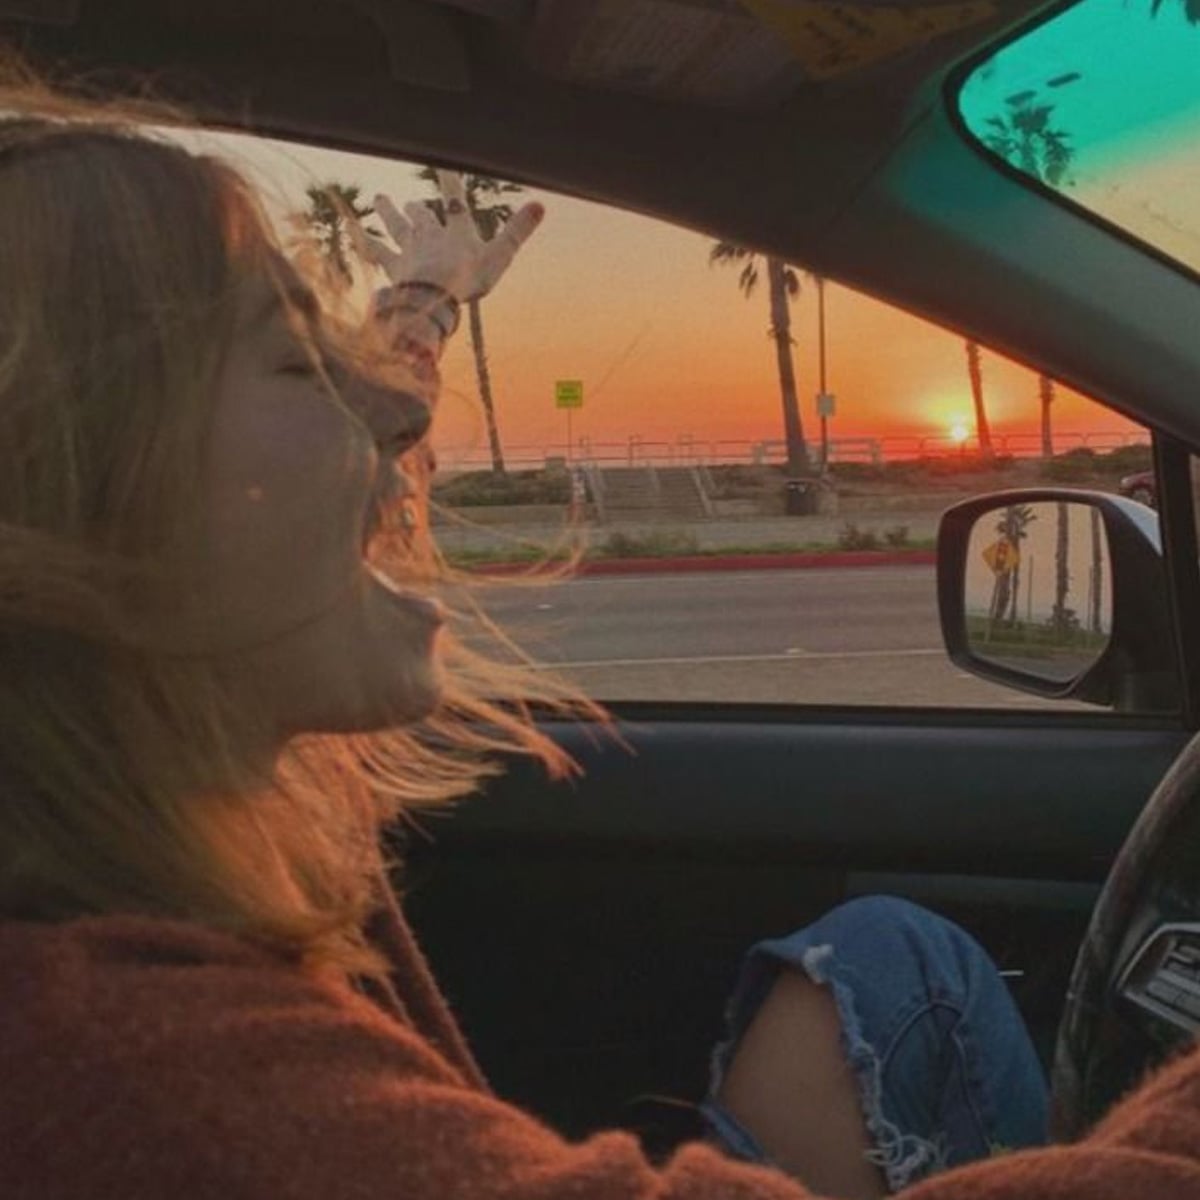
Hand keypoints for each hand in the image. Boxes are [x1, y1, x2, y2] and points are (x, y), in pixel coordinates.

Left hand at [355, 170, 543, 301]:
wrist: (432, 296)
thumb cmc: (468, 279)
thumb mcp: (500, 256)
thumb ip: (518, 231)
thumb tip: (541, 204)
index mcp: (457, 233)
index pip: (455, 200)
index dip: (451, 180)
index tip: (444, 163)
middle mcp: (429, 237)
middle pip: (421, 216)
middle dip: (416, 209)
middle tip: (411, 202)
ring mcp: (408, 251)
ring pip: (396, 227)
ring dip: (388, 212)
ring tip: (380, 199)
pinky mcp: (392, 268)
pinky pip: (374, 250)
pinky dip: (361, 239)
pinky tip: (349, 229)